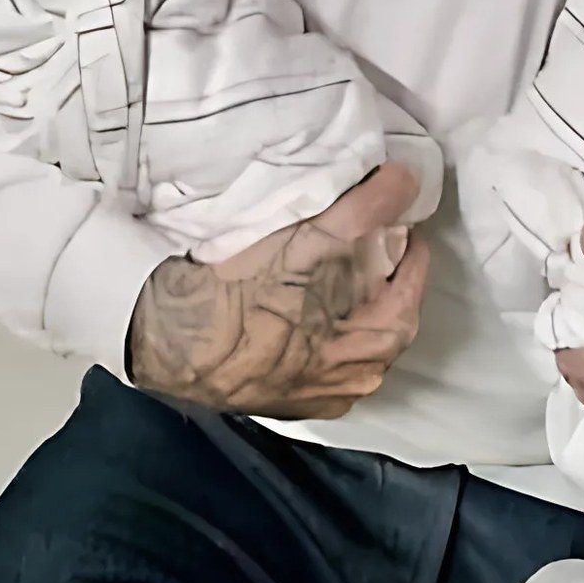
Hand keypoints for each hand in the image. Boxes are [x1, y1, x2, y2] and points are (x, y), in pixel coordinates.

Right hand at [125, 162, 430, 418]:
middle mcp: (346, 383)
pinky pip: (320, 371)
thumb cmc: (246, 291)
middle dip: (387, 289)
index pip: (408, 298)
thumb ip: (365, 209)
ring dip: (357, 316)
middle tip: (380, 251)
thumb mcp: (309, 239)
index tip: (405, 230)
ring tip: (346, 280)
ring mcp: (311, 398)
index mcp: (364, 349)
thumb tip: (406, 181)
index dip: (411, 260)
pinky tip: (308, 321)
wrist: (173, 339)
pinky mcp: (278, 401)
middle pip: (384, 329)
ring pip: (354, 354)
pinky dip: (325, 341)